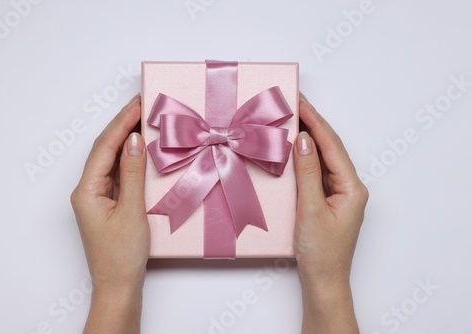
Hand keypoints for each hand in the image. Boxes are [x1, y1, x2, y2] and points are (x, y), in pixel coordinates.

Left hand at [71, 94, 149, 333]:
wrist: (119, 286)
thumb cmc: (122, 255)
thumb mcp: (131, 211)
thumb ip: (132, 174)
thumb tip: (134, 141)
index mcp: (87, 190)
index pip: (104, 147)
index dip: (122, 123)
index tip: (139, 104)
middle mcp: (88, 190)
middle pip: (104, 149)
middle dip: (122, 125)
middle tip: (143, 105)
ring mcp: (97, 197)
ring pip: (111, 160)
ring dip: (126, 140)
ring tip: (144, 120)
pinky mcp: (108, 204)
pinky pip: (118, 173)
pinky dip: (129, 159)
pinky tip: (141, 150)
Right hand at [293, 94, 367, 333]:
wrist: (322, 282)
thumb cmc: (321, 252)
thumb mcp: (310, 209)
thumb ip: (307, 173)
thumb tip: (304, 140)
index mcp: (352, 187)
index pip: (332, 145)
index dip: (315, 121)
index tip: (299, 102)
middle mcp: (348, 187)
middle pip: (329, 148)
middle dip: (312, 125)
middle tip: (293, 104)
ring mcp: (337, 194)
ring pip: (322, 159)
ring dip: (307, 140)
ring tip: (291, 120)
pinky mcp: (325, 200)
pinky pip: (315, 172)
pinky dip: (303, 159)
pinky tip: (292, 150)